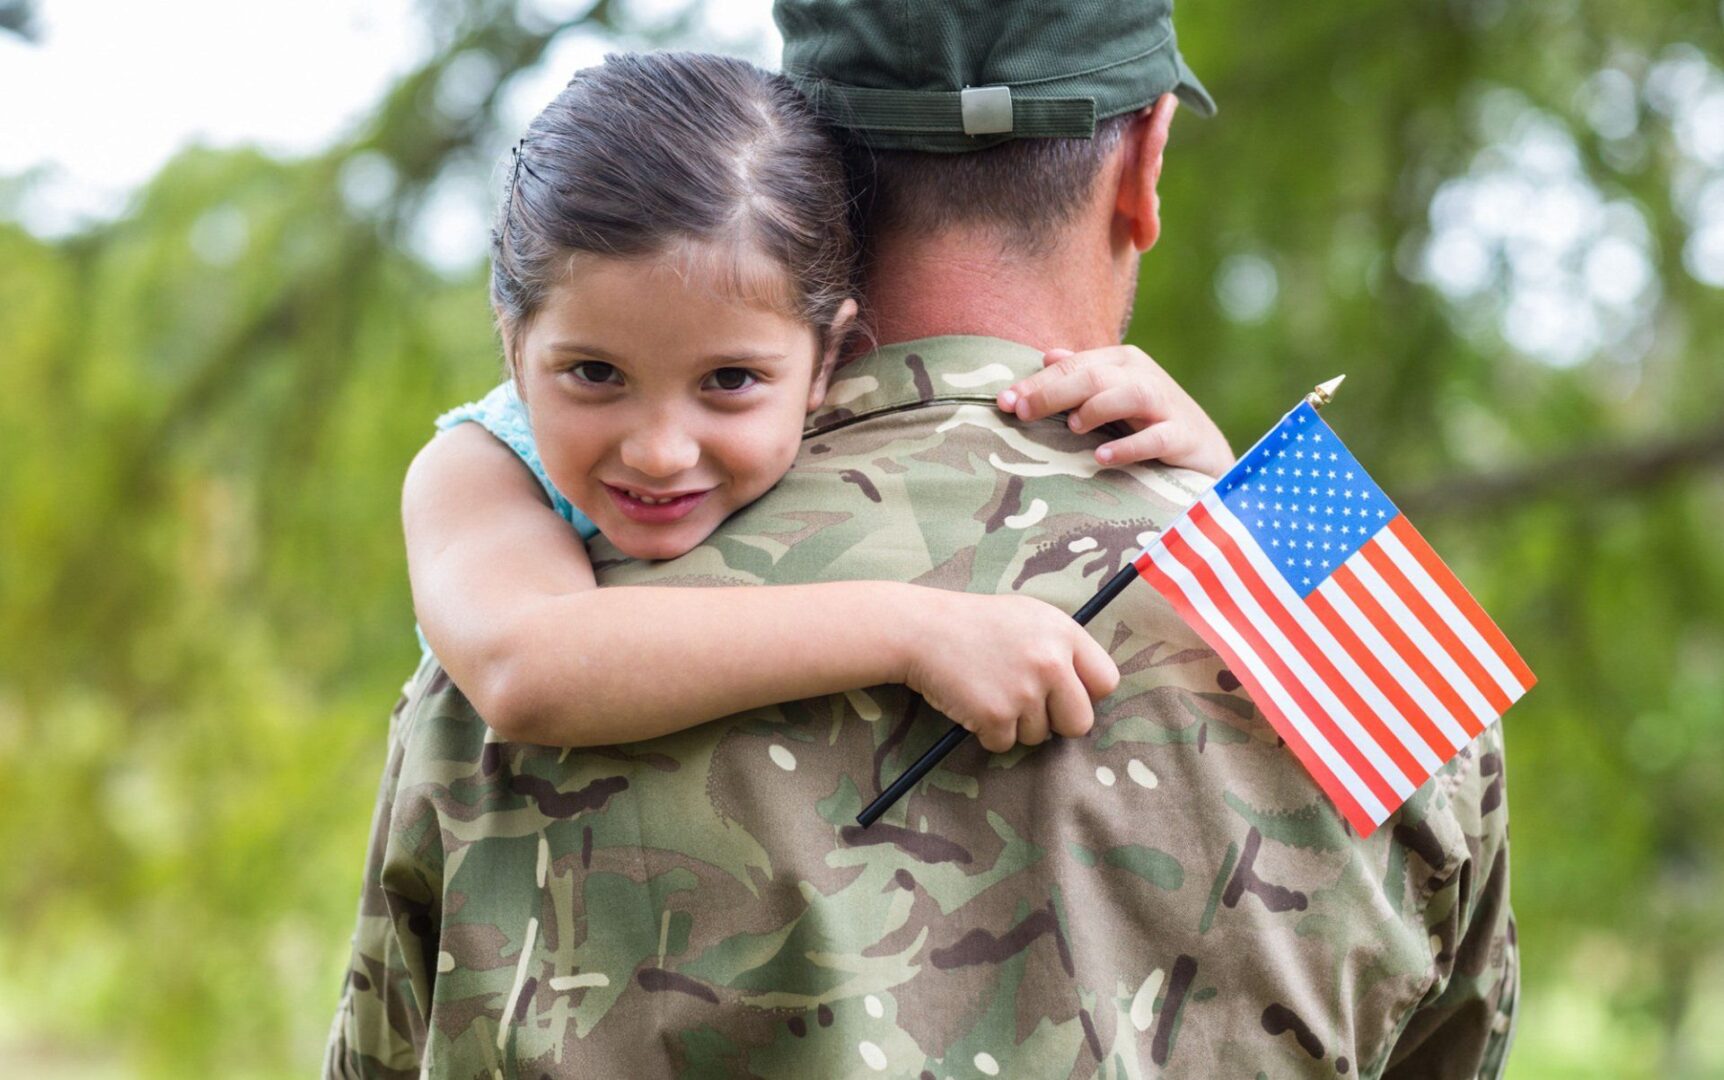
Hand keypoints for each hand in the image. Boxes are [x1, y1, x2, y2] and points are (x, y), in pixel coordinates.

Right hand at [902, 591, 1119, 752]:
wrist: (920, 629)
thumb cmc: (975, 624)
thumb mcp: (1028, 617)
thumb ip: (1061, 647)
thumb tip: (1088, 688)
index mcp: (1064, 633)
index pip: (1106, 681)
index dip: (1086, 694)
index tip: (1065, 695)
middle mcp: (1051, 662)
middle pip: (1080, 722)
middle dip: (1056, 722)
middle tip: (1027, 706)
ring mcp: (1024, 690)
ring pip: (1039, 737)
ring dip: (1016, 726)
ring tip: (990, 692)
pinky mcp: (996, 715)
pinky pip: (1004, 744)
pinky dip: (987, 733)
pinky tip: (973, 703)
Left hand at [996, 346, 1234, 478]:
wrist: (1205, 451)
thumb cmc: (1147, 420)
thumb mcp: (1112, 394)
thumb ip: (1081, 376)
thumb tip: (1045, 355)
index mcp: (1121, 361)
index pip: (1071, 365)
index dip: (1036, 383)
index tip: (1003, 402)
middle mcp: (1142, 376)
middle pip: (1093, 376)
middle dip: (1052, 393)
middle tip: (1020, 413)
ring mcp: (1166, 405)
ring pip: (1128, 395)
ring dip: (1095, 409)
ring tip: (1071, 427)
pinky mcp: (1183, 436)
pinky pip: (1156, 438)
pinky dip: (1129, 446)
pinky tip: (1102, 457)